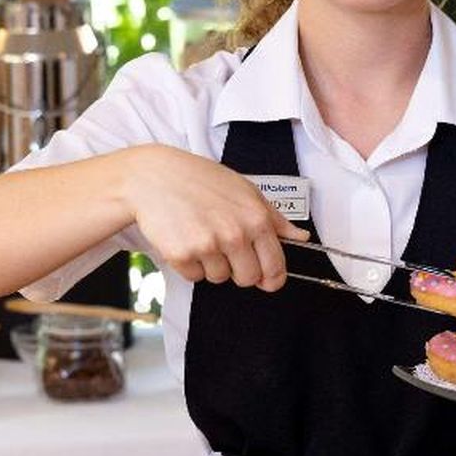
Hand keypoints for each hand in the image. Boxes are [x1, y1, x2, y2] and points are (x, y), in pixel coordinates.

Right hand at [123, 144, 309, 291]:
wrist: (154, 176)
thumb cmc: (200, 179)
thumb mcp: (245, 189)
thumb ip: (274, 217)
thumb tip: (301, 236)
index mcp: (256, 218)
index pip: (275, 267)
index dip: (272, 277)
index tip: (267, 279)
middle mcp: (235, 234)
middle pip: (248, 279)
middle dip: (238, 269)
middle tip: (224, 247)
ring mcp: (208, 245)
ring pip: (219, 278)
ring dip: (211, 264)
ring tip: (200, 234)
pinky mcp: (181, 255)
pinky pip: (193, 276)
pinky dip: (189, 264)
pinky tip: (184, 238)